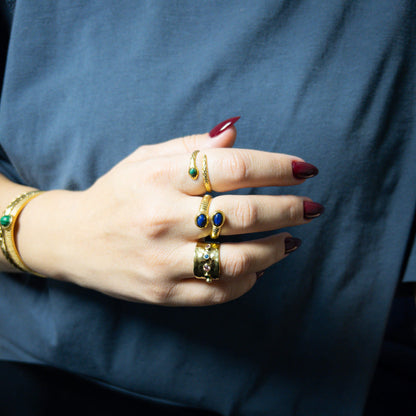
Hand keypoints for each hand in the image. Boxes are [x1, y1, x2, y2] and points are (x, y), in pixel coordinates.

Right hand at [18, 121, 321, 305]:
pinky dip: (248, 280)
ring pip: (237, 260)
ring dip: (275, 248)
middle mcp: (162, 219)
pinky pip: (219, 291)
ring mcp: (163, 261)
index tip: (304, 169)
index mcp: (159, 178)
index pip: (232, 167)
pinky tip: (257, 267)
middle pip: (243, 214)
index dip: (276, 167)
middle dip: (288, 208)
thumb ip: (190, 146)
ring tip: (291, 239)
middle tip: (313, 206)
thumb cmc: (116, 193)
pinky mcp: (163, 292)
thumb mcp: (144, 158)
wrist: (73, 239)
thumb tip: (237, 135)